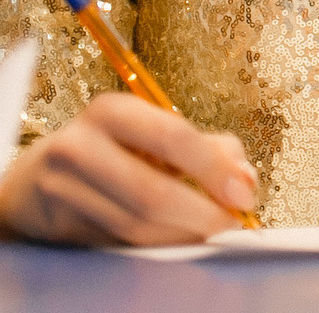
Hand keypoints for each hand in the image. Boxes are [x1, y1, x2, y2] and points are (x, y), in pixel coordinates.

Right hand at [0, 92, 257, 245]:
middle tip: (231, 222)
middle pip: (153, 192)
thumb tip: (244, 179)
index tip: (243, 193)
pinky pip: (121, 243)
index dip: (213, 169)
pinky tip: (178, 235)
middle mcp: (81, 147)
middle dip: (202, 213)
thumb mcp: (155, 131)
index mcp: (111, 112)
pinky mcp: (60, 226)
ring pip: (137, 225)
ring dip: (183, 233)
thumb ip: (209, 148)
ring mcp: (64, 190)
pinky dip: (159, 243)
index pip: (173, 136)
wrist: (36, 178)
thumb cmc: (113, 149)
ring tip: (209, 230)